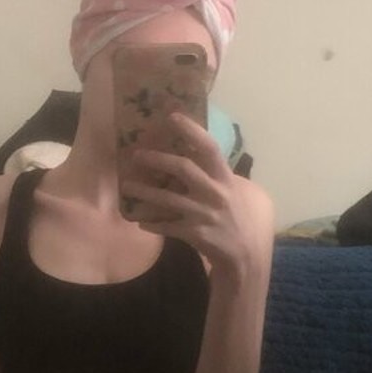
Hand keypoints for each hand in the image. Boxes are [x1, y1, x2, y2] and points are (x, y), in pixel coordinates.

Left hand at [123, 112, 273, 278]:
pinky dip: (151, 223)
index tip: (172, 117)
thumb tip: (200, 155)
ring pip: (167, 199)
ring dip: (144, 192)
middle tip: (136, 155)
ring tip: (126, 187)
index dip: (191, 130)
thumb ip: (221, 175)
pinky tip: (139, 220)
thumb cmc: (240, 220)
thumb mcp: (239, 192)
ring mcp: (203, 214)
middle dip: (156, 159)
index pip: (209, 148)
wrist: (245, 256)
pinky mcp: (194, 234)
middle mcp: (214, 193)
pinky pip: (166, 226)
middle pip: (182, 168)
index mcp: (225, 179)